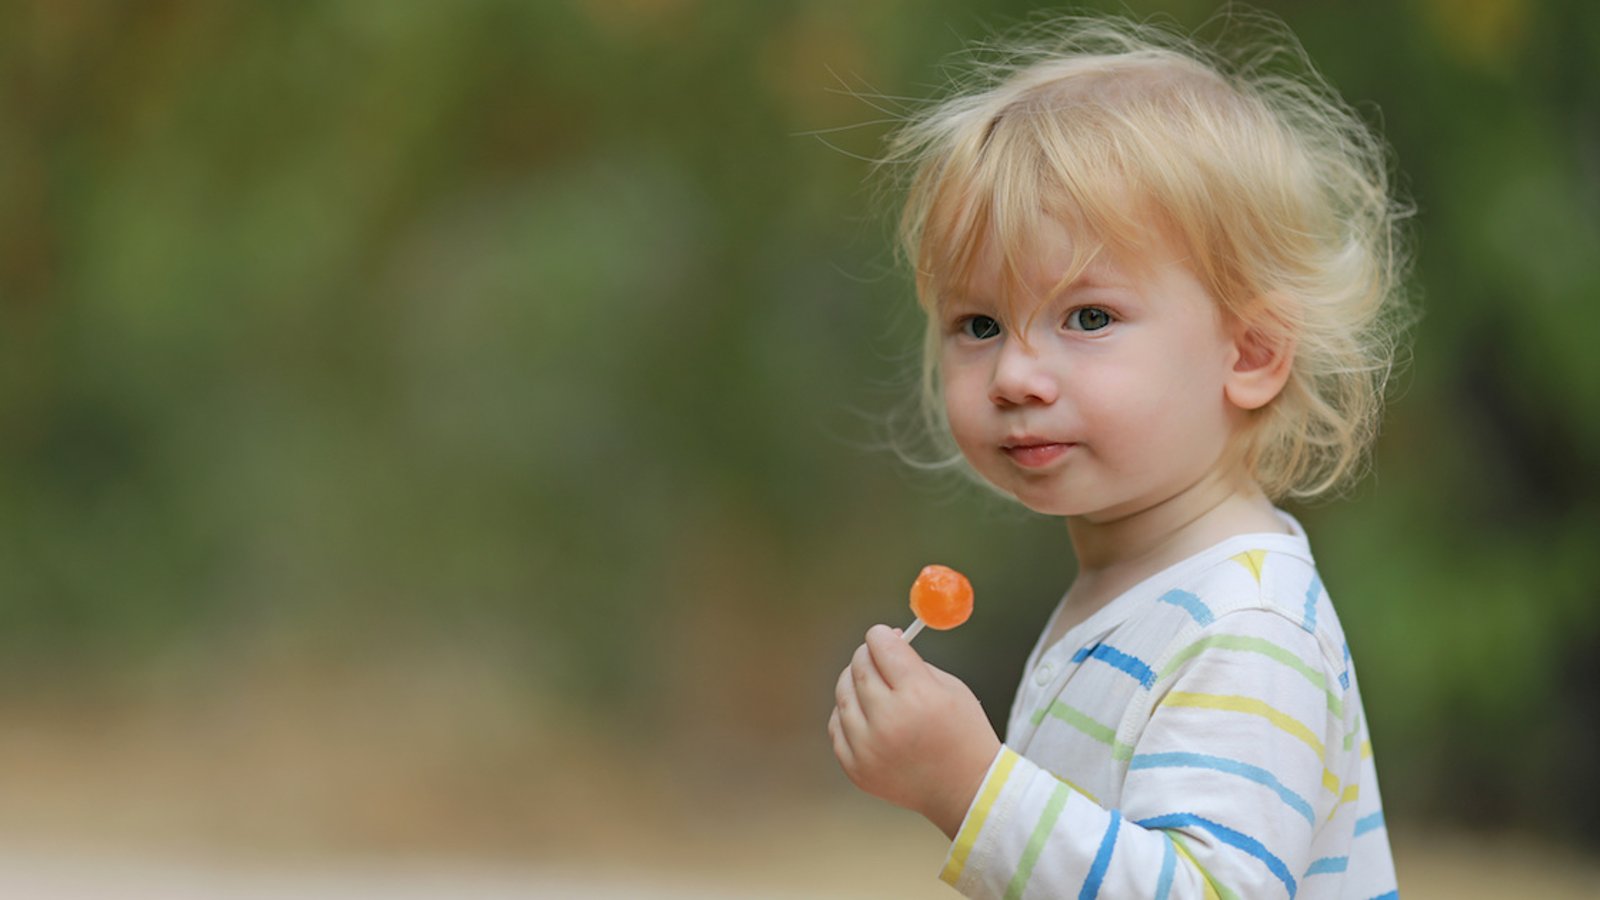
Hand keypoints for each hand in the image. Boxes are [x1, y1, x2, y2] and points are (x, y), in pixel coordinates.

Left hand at [828, 624, 1001, 838]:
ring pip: (843, 693)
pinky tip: (869, 716)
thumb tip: (883, 640)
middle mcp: (888, 721)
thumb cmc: (963, 734)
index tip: (886, 637)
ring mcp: (868, 748)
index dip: (883, 635)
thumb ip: (912, 661)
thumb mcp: (951, 687)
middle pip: (859, 666)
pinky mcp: (856, 768)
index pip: (881, 646)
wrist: (967, 792)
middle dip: (869, 654)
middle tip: (880, 658)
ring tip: (877, 689)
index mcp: (918, 696)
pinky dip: (849, 714)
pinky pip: (837, 725)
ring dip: (856, 683)